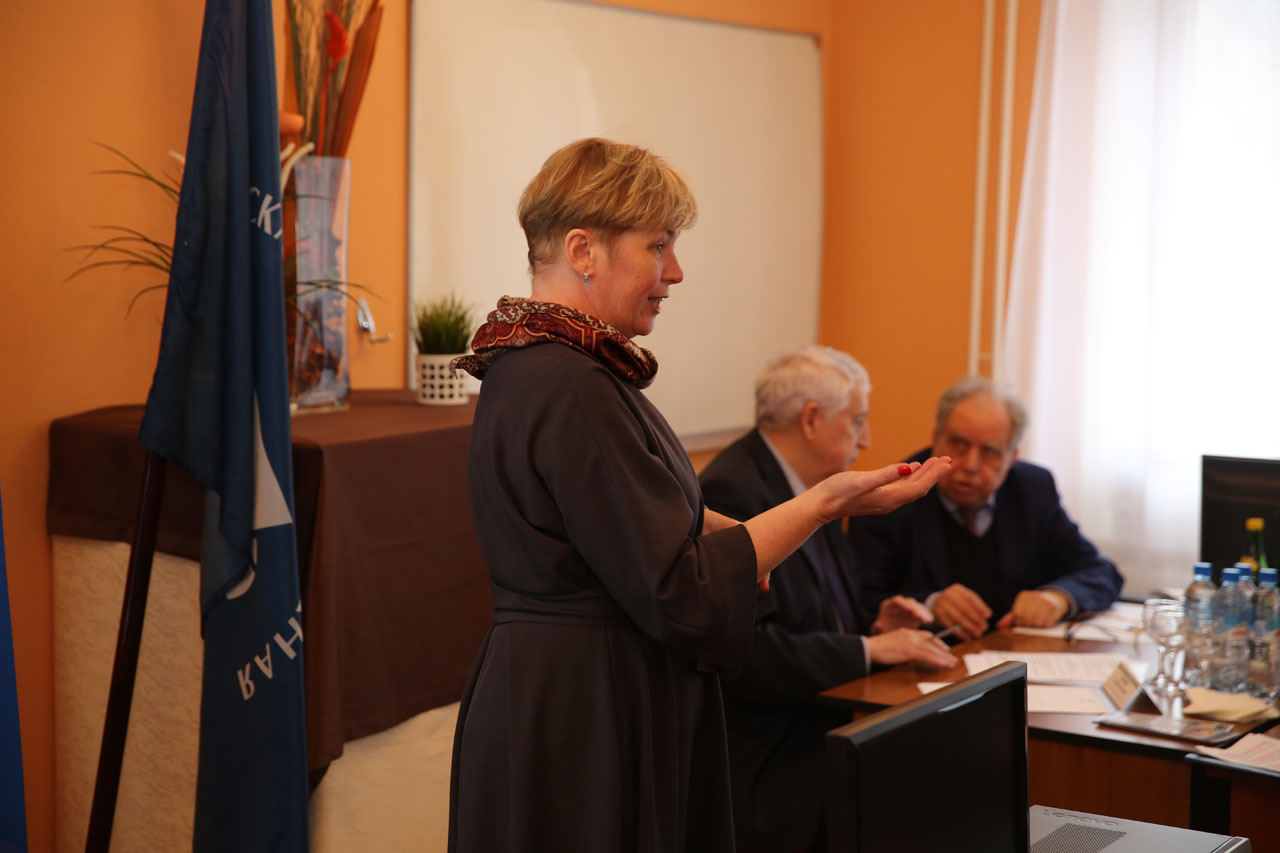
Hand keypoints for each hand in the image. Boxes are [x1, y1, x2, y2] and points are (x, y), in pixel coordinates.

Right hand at [818, 457, 951, 518]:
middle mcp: (890, 502)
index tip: (947, 462)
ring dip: (924, 474)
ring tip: (936, 462)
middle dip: (934, 474)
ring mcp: (883, 500)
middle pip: (919, 487)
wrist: (821, 505)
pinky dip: (910, 476)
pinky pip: (900, 487)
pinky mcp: (877, 497)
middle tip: (948, 459)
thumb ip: (885, 474)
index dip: (934, 475)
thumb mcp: (861, 480)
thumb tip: (908, 468)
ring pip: (910, 487)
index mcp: (889, 498)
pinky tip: (911, 469)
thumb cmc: (837, 491)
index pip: (919, 487)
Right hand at [865, 628, 957, 668]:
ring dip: (943, 658)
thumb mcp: (894, 646)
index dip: (937, 643)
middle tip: (952, 659)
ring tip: (952, 664)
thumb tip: (912, 657)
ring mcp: (910, 641)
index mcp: (906, 632)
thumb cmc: (878, 649)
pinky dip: (936, 660)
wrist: (869, 648)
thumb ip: (904, 648)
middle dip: (943, 652)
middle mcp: (910, 635)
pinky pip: (926, 656)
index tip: (945, 649)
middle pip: (931, 643)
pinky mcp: (909, 650)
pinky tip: (943, 665)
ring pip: (931, 650)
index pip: (926, 636)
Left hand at [871, 595, 931, 633]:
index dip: (905, 604)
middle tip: (922, 617)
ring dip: (923, 612)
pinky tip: (929, 621)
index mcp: (888, 605)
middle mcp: (899, 604)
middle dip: (916, 609)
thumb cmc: (883, 632)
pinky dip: (926, 615)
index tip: (911, 610)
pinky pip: (922, 612)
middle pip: (909, 602)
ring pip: (917, 606)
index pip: (897, 601)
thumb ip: (877, 627)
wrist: (890, 636)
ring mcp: (908, 608)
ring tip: (927, 620)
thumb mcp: (879, 629)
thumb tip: (877, 625)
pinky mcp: (916, 613)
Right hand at [931, 583, 990, 639]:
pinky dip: (961, 633)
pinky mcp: (938, 617)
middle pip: (965, 609)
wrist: (935, 604)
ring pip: (959, 619)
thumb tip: (987, 615)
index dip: (980, 607)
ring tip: (978, 633)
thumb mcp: (962, 598)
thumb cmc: (954, 603)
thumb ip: (974, 604)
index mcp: (956, 589)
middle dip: (976, 619)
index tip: (988, 615)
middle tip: (984, 627)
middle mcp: (947, 596)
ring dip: (970, 628)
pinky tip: (968, 637)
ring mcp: (941, 606)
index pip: (970, 598)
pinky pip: (952, 627)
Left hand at [995, 589, 1068, 629]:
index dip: (1018, 622)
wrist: (1052, 600)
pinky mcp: (1053, 608)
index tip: (1021, 624)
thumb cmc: (1032, 608)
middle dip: (1027, 625)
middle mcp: (1034, 597)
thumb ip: (1009, 618)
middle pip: (1027, 617)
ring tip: (1036, 624)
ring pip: (1036, 621)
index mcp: (1023, 596)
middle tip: (1029, 626)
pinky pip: (1046, 622)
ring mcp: (1044, 601)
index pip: (1018, 613)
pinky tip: (1044, 623)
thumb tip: (999, 625)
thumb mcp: (1021, 610)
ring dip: (1036, 626)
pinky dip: (1044, 626)